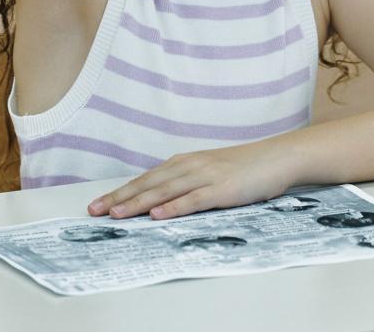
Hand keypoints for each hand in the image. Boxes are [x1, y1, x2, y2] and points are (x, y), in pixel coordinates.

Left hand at [87, 141, 297, 220]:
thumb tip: (163, 202)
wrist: (279, 157)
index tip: (99, 204)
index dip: (122, 192)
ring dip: (139, 203)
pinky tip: (157, 215)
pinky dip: (174, 207)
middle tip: (94, 211)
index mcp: (187, 162)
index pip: (147, 179)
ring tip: (116, 214)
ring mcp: (207, 176)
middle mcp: (192, 166)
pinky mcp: (222, 189)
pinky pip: (193, 199)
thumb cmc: (247, 167)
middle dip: (120, 198)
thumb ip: (189, 184)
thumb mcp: (212, 171)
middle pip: (149, 184)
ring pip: (165, 191)